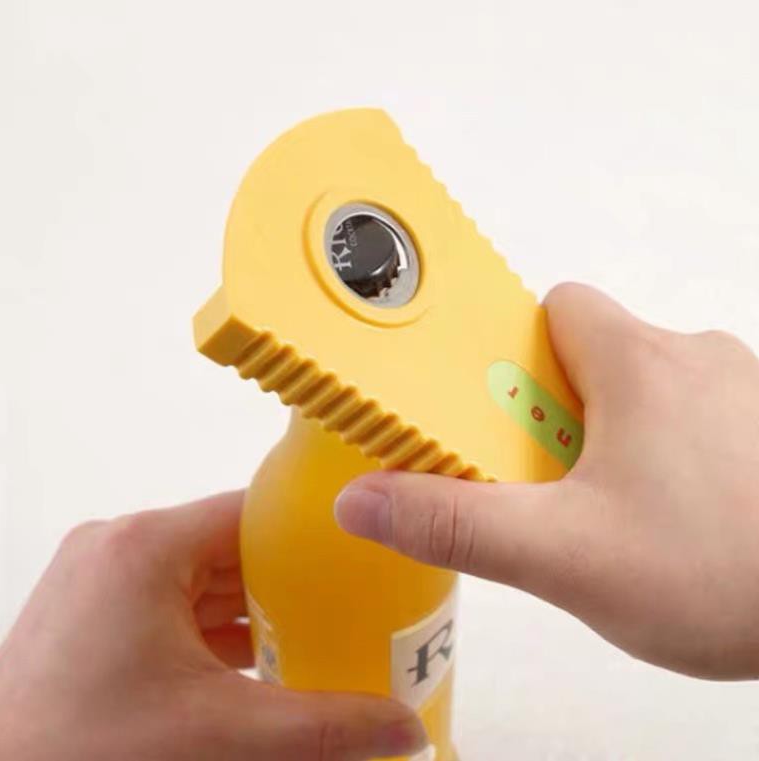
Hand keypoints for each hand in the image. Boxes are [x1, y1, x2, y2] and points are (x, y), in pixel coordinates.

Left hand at [0, 492, 426, 759]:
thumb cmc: (76, 756)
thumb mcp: (223, 736)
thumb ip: (324, 728)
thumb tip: (399, 727)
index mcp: (145, 548)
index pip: (253, 511)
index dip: (310, 530)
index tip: (355, 552)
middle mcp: (118, 549)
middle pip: (231, 545)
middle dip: (288, 580)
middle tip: (346, 604)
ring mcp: (101, 582)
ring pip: (202, 577)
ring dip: (252, 608)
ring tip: (311, 633)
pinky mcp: (93, 616)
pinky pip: (174, 603)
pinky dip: (215, 628)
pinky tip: (255, 661)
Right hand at [335, 283, 758, 679]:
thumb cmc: (723, 572)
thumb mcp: (565, 555)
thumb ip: (457, 525)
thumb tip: (366, 500)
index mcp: (641, 363)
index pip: (558, 308)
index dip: (517, 355)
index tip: (504, 414)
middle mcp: (697, 359)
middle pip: (595, 355)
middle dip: (560, 412)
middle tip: (553, 484)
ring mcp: (743, 393)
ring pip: (647, 391)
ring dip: (616, 437)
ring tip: (614, 512)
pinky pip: (695, 420)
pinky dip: (669, 454)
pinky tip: (676, 520)